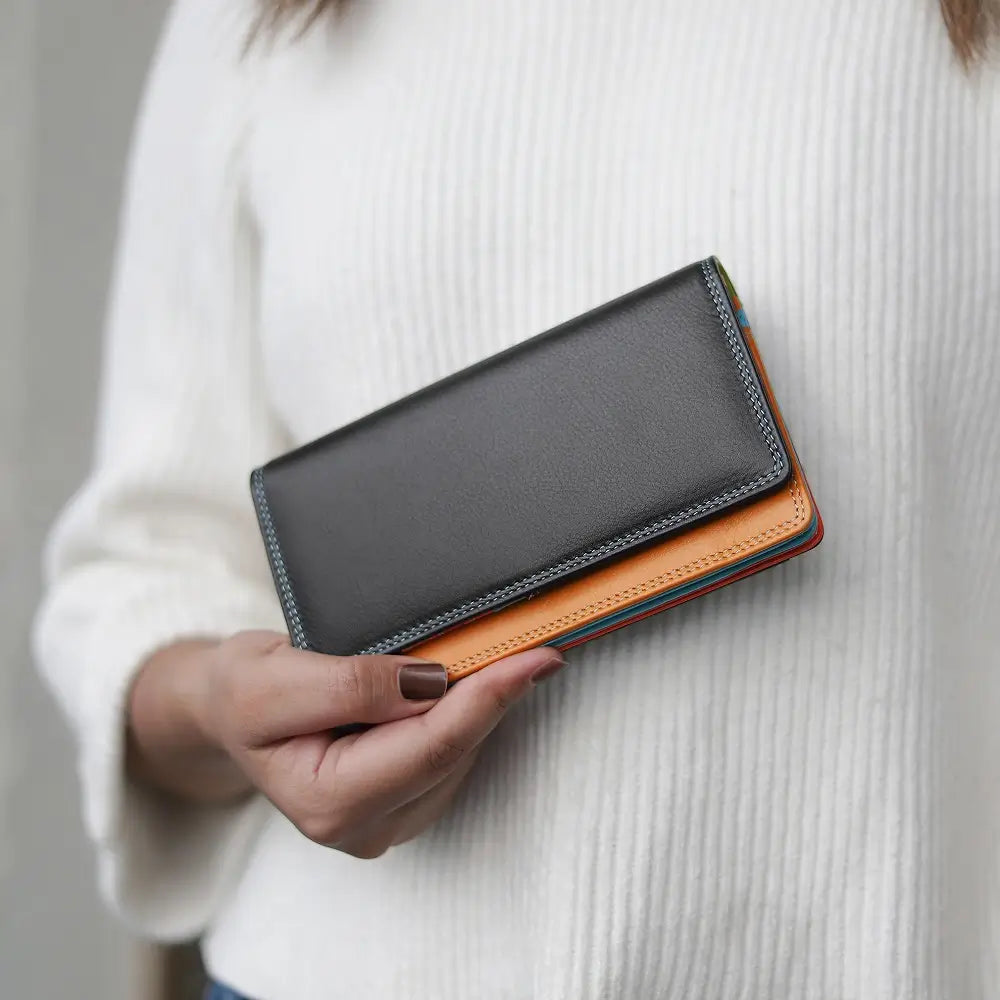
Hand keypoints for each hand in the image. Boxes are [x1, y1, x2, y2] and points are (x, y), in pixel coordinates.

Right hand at [126, 631, 563, 856]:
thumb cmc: (240, 692)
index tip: (535, 657)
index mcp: (328, 803)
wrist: (227, 709)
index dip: (488, 698)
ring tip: (492, 653)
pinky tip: (462, 683)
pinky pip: (452, 756)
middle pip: (455, 753)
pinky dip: (466, 713)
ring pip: (461, 755)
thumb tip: (430, 680)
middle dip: (495, 696)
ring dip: (482, 703)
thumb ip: (348, 685)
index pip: (431, 747)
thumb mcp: (271, 677)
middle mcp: (364, 827)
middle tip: (534, 641)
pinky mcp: (402, 802)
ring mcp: (385, 821)